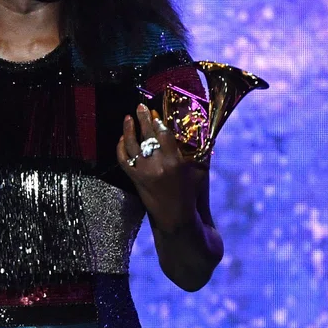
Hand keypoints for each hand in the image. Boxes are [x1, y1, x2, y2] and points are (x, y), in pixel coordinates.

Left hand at [116, 104, 208, 231]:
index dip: (158, 122)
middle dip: (143, 119)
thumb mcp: (199, 173)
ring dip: (128, 130)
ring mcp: (144, 172)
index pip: (164, 135)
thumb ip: (201, 154)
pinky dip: (120, 149)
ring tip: (128, 118)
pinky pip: (124, 161)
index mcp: (175, 162)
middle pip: (147, 136)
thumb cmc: (191, 195)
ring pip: (132, 145)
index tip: (155, 113)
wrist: (176, 219)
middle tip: (139, 107)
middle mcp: (158, 165)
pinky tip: (121, 139)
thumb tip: (206, 135)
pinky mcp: (135, 180)